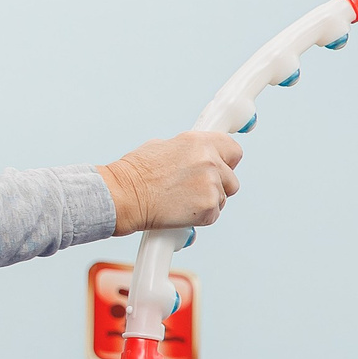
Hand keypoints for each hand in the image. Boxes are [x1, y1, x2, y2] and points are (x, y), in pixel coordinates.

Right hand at [101, 132, 242, 234]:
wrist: (124, 195)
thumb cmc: (136, 173)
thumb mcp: (163, 147)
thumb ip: (189, 151)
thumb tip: (199, 156)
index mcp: (199, 142)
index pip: (234, 150)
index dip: (227, 160)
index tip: (223, 165)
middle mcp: (209, 161)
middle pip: (232, 179)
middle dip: (218, 185)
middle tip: (193, 188)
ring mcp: (211, 185)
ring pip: (223, 198)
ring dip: (207, 200)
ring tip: (180, 198)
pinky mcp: (208, 208)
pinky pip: (213, 214)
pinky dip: (200, 216)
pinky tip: (179, 210)